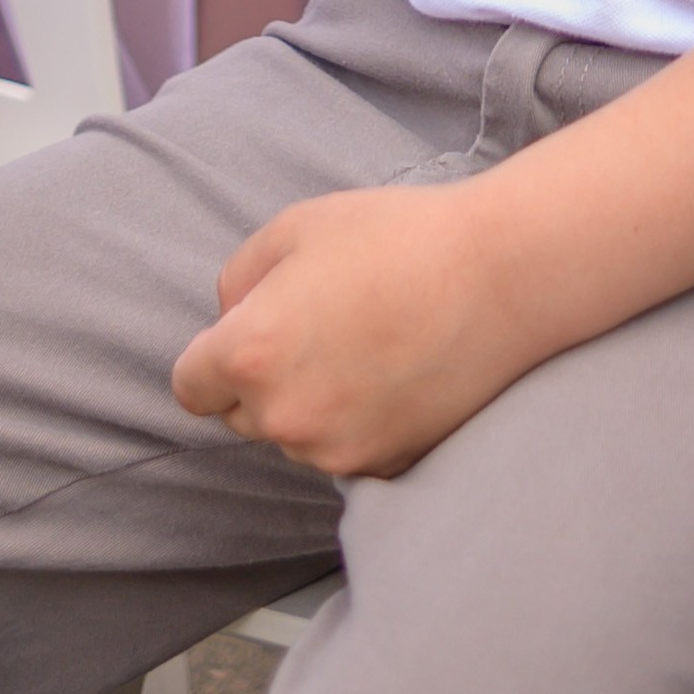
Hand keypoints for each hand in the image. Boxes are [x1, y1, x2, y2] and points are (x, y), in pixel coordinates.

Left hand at [171, 178, 534, 474]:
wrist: (502, 275)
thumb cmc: (399, 238)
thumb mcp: (297, 227)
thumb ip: (239, 279)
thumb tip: (231, 318)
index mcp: (251, 353)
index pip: (191, 386)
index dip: (212, 357)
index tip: (248, 333)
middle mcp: (285, 416)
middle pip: (241, 414)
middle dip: (263, 377)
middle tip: (322, 322)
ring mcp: (336, 450)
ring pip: (295, 433)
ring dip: (311, 400)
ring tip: (368, 339)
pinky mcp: (385, 466)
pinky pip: (345, 448)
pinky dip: (357, 419)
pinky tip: (394, 369)